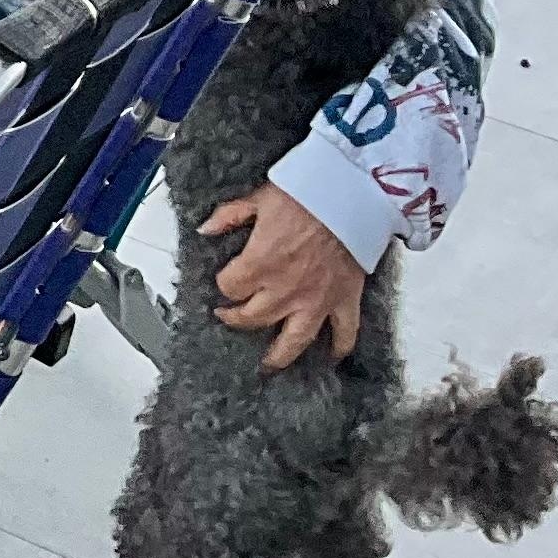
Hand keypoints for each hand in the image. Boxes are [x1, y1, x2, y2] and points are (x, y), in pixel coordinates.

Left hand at [202, 184, 363, 369]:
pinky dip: (339, 348)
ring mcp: (316, 300)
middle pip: (253, 318)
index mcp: (260, 263)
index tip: (225, 281)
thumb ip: (228, 216)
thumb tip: (205, 229)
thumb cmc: (308, 193)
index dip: (223, 284)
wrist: (352, 195)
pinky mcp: (345, 300)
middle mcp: (285, 289)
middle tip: (232, 318)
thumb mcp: (259, 199)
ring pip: (293, 341)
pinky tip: (330, 356)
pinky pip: (344, 334)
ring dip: (279, 355)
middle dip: (237, 320)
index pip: (229, 287)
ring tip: (269, 364)